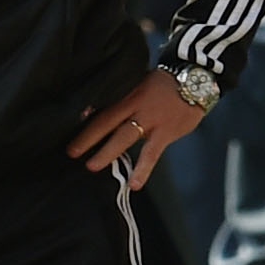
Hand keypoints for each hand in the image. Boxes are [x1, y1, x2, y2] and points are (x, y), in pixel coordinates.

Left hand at [66, 66, 206, 187]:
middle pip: (107, 122)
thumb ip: (124, 96)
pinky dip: (143, 169)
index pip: (103, 108)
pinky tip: (134, 185)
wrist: (196, 80)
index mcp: (128, 94)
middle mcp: (136, 107)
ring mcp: (151, 120)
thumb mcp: (141, 82)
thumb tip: (98, 109)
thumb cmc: (165, 83)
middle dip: (88, 138)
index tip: (68, 130)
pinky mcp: (166, 133)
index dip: (86, 120)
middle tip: (71, 152)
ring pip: (125, 137)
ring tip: (91, 167)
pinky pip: (152, 154)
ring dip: (107, 152)